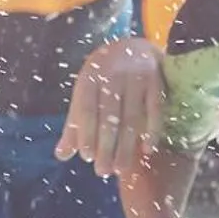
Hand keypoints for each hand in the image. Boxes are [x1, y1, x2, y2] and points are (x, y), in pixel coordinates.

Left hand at [56, 37, 164, 177]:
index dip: (86, 133)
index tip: (87, 157)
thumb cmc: (104, 78)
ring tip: (120, 169)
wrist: (135, 46)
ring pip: (132, 116)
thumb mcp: (85, 94)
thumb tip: (61, 156)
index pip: (87, 108)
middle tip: (102, 171)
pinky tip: (147, 150)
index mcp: (91, 76)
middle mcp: (113, 74)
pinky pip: (155, 109)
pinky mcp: (157, 81)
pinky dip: (152, 130)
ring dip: (126, 145)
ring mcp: (137, 77)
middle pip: (110, 116)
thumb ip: (75, 124)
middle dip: (106, 146)